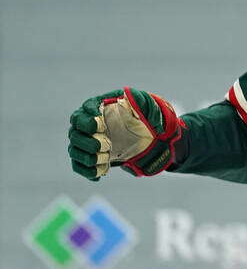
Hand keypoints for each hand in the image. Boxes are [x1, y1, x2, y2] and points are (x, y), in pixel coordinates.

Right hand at [68, 88, 184, 179]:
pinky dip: (87, 171)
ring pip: (75, 151)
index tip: (99, 125)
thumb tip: (130, 95)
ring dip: (86, 157)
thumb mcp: (147, 105)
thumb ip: (139, 99)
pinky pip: (80, 166)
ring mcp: (88, 142)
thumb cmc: (145, 116)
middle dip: (86, 141)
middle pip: (75, 133)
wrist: (150, 136)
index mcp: (98, 109)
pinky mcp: (92, 157)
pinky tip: (100, 173)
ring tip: (104, 159)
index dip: (87, 119)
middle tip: (104, 145)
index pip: (83, 112)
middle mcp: (88, 125)